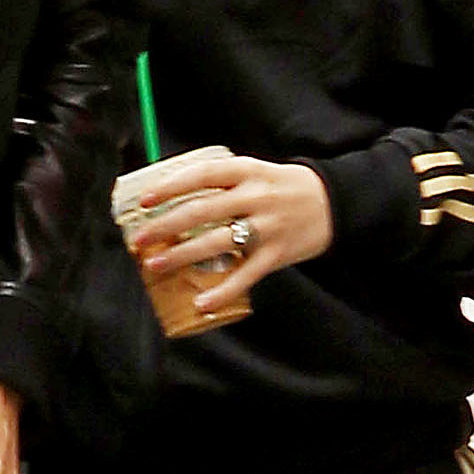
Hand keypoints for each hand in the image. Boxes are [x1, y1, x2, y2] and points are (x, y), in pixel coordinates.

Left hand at [121, 147, 332, 315]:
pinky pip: (246, 275)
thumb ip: (222, 182)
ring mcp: (267, 226)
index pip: (202, 175)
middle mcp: (255, 196)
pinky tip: (201, 302)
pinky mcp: (277, 254)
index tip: (144, 200)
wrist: (334, 201)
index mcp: (247, 171)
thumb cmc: (283, 187)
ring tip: (155, 265)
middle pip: (201, 211)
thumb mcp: (255, 172)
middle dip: (164, 227)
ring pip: (216, 242)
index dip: (170, 186)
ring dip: (181, 256)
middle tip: (139, 241)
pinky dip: (222, 291)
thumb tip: (174, 197)